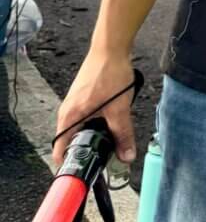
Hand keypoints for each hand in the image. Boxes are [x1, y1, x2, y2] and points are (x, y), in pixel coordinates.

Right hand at [53, 51, 137, 166]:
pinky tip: (114, 118)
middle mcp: (68, 112)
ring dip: (97, 134)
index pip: (61, 150)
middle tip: (106, 157)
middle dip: (90, 149)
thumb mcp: (119, 109)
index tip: (84, 174)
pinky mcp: (84, 98)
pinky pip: (89, 118)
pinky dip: (100, 122)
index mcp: (69, 118)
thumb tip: (127, 157)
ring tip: (113, 136)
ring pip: (84, 129)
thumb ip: (123, 134)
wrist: (111, 47)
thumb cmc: (109, 73)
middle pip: (75, 141)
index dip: (72, 164)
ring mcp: (76, 105)